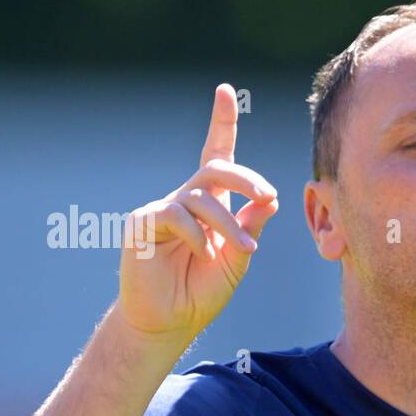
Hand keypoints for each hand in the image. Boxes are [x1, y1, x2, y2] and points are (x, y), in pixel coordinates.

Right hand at [115, 84, 278, 347]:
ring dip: (228, 223)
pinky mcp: (144, 224)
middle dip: (245, 178)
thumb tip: (271, 200)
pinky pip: (175, 214)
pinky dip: (197, 233)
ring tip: (243, 248)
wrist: (170, 322)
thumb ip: (251, 229)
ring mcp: (163, 210)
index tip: (224, 92)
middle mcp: (186, 200)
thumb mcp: (237, 260)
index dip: (220, 123)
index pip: (216, 156)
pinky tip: (204, 252)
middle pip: (216, 169)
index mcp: (209, 205)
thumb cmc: (202, 291)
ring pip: (201, 197)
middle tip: (267, 195)